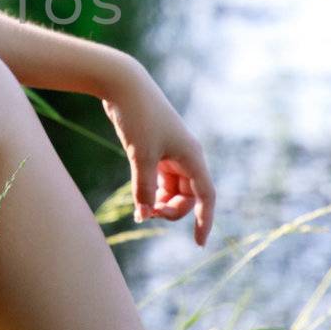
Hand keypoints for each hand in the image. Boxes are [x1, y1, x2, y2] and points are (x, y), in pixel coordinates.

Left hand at [100, 61, 216, 246]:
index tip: (199, 243)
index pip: (206, 196)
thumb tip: (144, 214)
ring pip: (173, 189)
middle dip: (172, 210)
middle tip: (148, 214)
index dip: (204, 220)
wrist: (123, 85)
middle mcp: (186, 155)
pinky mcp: (156, 149)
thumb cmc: (138, 117)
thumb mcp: (140, 156)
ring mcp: (171, 152)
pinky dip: (152, 191)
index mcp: (192, 156)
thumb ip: (144, 188)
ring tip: (142, 209)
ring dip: (161, 202)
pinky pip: (160, 179)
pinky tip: (140, 201)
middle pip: (189, 196)